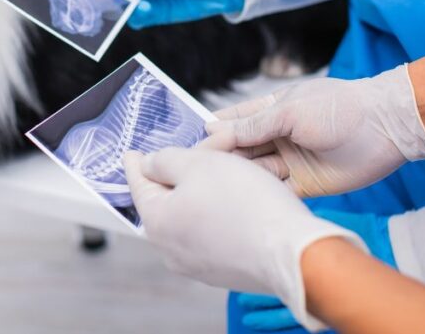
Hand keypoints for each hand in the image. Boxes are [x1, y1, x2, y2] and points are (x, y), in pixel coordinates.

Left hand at [124, 148, 366, 332]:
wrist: (292, 250)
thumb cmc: (248, 205)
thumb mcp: (199, 163)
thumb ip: (166, 160)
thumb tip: (148, 166)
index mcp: (158, 222)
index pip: (138, 185)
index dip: (137, 163)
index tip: (132, 154)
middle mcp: (172, 250)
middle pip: (167, 200)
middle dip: (180, 173)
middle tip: (196, 153)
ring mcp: (198, 265)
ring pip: (192, 217)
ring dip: (203, 194)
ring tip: (226, 174)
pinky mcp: (225, 271)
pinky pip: (213, 234)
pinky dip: (220, 215)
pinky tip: (240, 203)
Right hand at [201, 65, 424, 196]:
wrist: (387, 127)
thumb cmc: (338, 108)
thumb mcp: (289, 111)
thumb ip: (252, 125)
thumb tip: (212, 130)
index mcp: (270, 111)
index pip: (231, 123)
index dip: (211, 134)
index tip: (186, 148)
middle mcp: (276, 136)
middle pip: (239, 150)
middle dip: (218, 160)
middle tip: (191, 175)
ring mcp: (289, 161)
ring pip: (253, 173)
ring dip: (236, 180)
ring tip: (209, 191)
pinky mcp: (303, 185)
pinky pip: (275, 192)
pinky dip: (259, 197)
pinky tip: (239, 204)